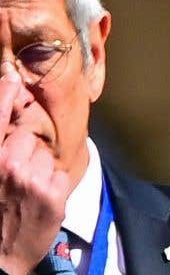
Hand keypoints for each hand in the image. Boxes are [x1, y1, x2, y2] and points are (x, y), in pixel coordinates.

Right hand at [0, 72, 67, 274]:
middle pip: (26, 133)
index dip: (5, 92)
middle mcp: (8, 163)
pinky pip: (59, 173)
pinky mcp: (54, 196)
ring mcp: (33, 179)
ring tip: (26, 185)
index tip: (12, 78)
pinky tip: (40, 196)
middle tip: (17, 165)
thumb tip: (7, 129)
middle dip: (25, 142)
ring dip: (39, 163)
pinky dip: (53, 181)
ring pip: (44, 153)